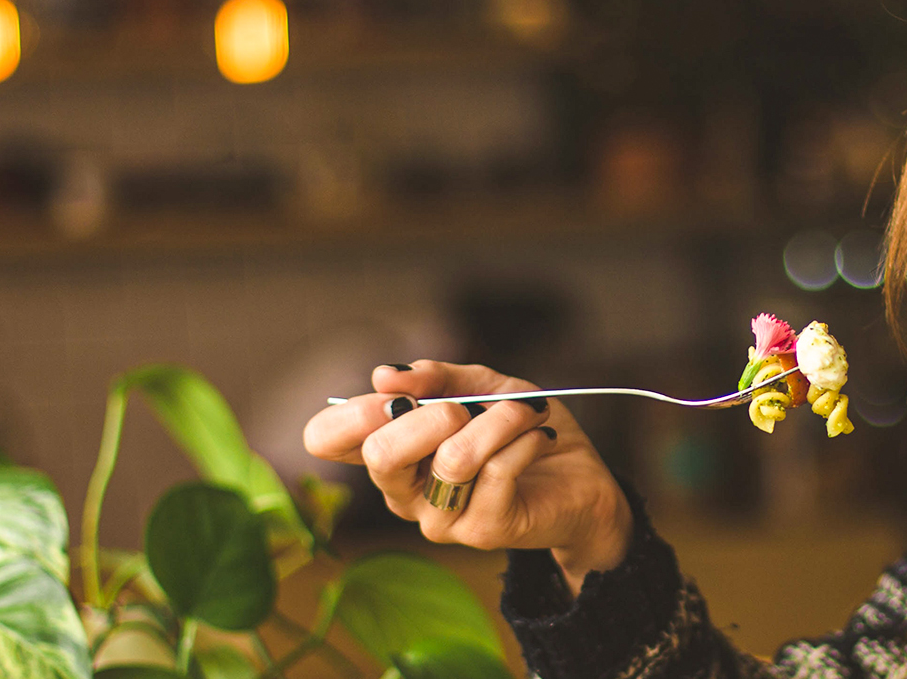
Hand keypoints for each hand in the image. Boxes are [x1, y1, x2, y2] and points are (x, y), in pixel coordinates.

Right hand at [303, 360, 630, 593]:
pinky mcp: (482, 531)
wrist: (581, 480)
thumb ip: (436, 377)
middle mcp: (403, 493)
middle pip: (380, 454)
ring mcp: (439, 519)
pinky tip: (540, 436)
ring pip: (453, 458)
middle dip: (430, 414)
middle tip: (467, 406)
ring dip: (499, 420)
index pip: (325, 440)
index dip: (351, 412)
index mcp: (390, 453)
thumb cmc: (520, 431)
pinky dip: (525, 438)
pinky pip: (498, 471)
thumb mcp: (480, 387)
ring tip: (528, 411)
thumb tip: (385, 375)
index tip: (397, 393)